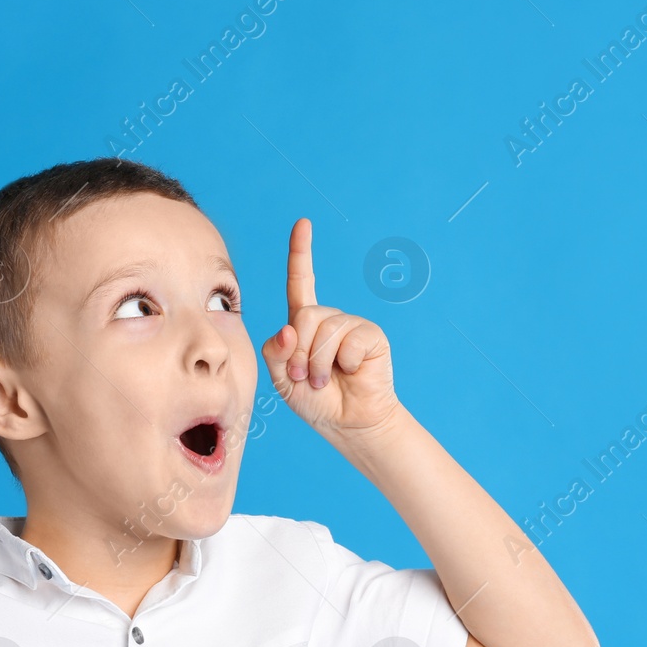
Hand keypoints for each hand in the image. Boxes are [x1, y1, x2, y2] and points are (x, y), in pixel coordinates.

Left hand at [261, 218, 403, 445]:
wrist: (347, 423)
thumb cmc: (315, 400)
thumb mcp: (281, 378)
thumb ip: (275, 352)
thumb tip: (288, 328)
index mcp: (304, 323)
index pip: (301, 282)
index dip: (301, 252)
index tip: (303, 224)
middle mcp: (328, 319)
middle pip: (305, 315)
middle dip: (298, 352)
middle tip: (304, 377)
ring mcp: (351, 325)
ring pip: (324, 330)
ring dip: (317, 364)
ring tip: (324, 381)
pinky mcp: (371, 336)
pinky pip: (349, 340)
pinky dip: (344, 363)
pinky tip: (350, 374)